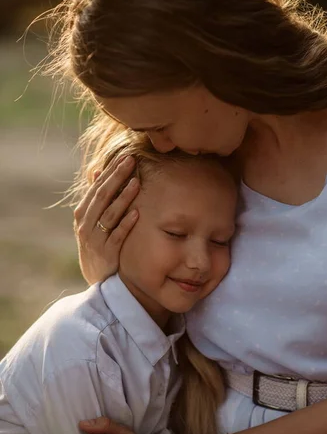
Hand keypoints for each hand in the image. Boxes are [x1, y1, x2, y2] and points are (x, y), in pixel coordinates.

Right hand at [74, 155, 139, 284]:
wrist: (97, 277)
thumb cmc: (99, 244)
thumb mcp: (93, 222)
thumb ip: (96, 200)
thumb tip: (96, 172)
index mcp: (83, 213)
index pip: (97, 188)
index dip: (110, 171)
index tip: (124, 156)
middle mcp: (85, 224)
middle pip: (102, 197)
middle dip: (116, 178)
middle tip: (130, 161)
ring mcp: (95, 239)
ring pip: (109, 215)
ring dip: (123, 198)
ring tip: (136, 182)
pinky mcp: (106, 253)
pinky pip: (117, 236)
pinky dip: (126, 224)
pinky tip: (137, 213)